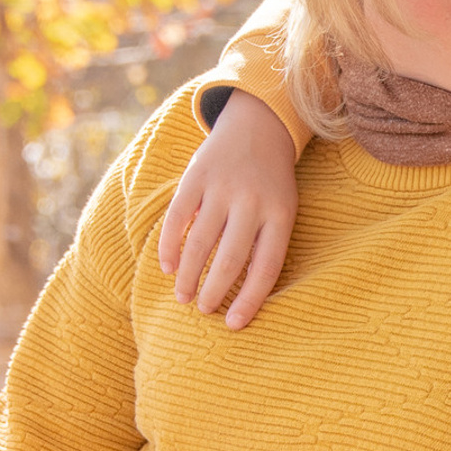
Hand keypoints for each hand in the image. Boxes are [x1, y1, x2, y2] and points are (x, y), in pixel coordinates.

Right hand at [157, 90, 297, 328]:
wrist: (258, 126)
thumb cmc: (271, 183)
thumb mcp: (282, 210)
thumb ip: (266, 244)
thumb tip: (242, 295)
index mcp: (280, 215)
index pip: (266, 268)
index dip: (250, 300)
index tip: (233, 324)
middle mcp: (252, 203)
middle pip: (230, 260)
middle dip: (214, 291)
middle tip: (204, 310)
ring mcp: (222, 188)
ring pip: (201, 243)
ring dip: (189, 276)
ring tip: (183, 297)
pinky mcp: (196, 177)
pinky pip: (178, 218)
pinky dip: (170, 245)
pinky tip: (168, 267)